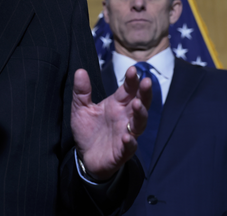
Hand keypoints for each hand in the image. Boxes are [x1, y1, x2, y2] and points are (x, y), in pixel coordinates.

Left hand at [70, 66, 151, 180]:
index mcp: (117, 105)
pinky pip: (130, 146)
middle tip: (146, 82)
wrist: (85, 157)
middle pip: (140, 103)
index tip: (133, 69)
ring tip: (137, 104)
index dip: (132, 80)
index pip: (128, 90)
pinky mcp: (122, 151)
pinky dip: (130, 141)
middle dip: (144, 93)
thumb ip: (82, 91)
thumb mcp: (80, 108)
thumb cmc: (88, 130)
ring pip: (140, 123)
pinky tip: (127, 136)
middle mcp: (125, 118)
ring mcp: (126, 134)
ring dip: (140, 113)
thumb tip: (80, 71)